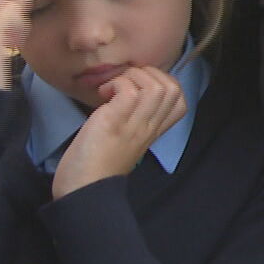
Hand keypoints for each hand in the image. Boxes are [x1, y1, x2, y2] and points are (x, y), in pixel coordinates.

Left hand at [51, 65, 188, 200]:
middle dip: (149, 73)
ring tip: (113, 88)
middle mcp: (149, 126)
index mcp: (153, 130)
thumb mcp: (124, 139)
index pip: (180, 99)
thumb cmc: (96, 165)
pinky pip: (129, 89)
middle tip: (125, 82)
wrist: (84, 189)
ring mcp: (135, 123)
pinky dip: (116, 83)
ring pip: (155, 85)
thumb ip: (133, 119)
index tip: (140, 86)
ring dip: (132, 76)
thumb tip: (124, 93)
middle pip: (173, 87)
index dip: (164, 82)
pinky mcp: (116, 120)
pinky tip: (103, 94)